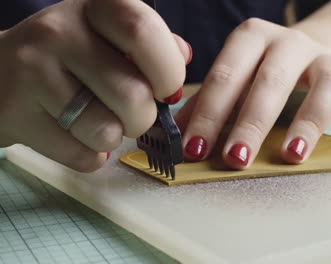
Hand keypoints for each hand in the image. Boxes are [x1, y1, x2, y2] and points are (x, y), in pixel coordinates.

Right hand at [0, 0, 190, 171]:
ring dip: (114, 138)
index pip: (143, 31)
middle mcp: (58, 31)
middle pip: (133, 94)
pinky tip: (75, 135)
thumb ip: (149, 43)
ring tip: (99, 123)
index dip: (167, 70)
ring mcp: (32, 71)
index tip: (165, 88)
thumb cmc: (68, 57)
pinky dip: (90, 155)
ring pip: (107, 130)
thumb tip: (183, 56)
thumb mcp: (106, 34)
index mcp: (93, 7)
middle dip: (144, 118)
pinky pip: (82, 156)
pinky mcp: (16, 114)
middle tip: (133, 115)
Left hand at [175, 18, 330, 169]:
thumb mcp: (236, 78)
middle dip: (251, 122)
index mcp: (253, 37)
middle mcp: (293, 42)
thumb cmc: (263, 72)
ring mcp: (330, 59)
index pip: (226, 74)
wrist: (312, 53)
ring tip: (292, 157)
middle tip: (235, 159)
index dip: (209, 112)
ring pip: (325, 86)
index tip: (195, 150)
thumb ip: (209, 103)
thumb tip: (177, 136)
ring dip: (308, 123)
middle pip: (271, 81)